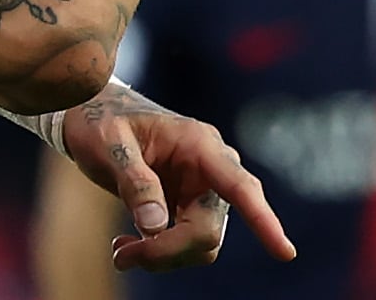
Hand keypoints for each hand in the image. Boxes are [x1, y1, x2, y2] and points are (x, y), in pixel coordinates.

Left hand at [60, 84, 295, 272]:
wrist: (90, 117)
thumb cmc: (100, 122)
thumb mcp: (109, 146)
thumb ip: (135, 183)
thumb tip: (155, 227)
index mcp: (199, 145)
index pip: (239, 186)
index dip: (263, 220)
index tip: (285, 252)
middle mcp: (210, 170)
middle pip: (208, 231)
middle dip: (168, 251)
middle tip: (123, 256)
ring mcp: (202, 191)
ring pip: (200, 245)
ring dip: (162, 257)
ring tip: (121, 252)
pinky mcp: (189, 207)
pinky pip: (186, 245)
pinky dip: (157, 253)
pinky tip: (127, 246)